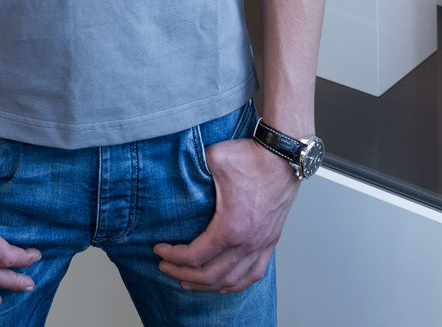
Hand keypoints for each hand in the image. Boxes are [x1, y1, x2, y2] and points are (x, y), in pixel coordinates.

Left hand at [154, 137, 297, 292]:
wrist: (283, 156)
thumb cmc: (252, 158)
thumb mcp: (214, 159)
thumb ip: (191, 166)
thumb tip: (174, 168)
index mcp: (230, 228)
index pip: (194, 256)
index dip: (172, 256)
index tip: (158, 250)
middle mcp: (247, 243)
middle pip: (209, 275)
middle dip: (182, 274)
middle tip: (166, 267)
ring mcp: (260, 245)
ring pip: (231, 281)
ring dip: (206, 285)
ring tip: (188, 281)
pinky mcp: (270, 241)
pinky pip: (254, 274)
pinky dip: (235, 284)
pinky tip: (223, 285)